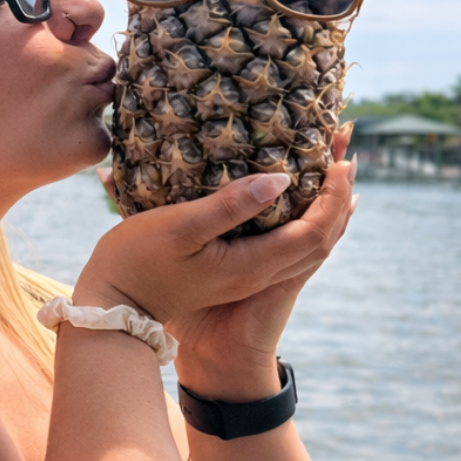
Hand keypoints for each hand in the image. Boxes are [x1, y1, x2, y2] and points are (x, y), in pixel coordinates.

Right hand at [78, 130, 356, 396]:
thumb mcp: (182, 228)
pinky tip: (294, 202)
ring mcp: (245, 278)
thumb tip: (280, 180)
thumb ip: (231, 206)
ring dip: (325, 210)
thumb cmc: (139, 262)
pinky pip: (285, 247)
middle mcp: (257, 275)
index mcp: (251, 264)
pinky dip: (303, 222)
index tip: (341, 159)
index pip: (313, 232)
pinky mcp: (232, 273)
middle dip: (338, 198)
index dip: (333, 196)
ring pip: (306, 247)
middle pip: (320, 240)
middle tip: (345, 155)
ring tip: (332, 174)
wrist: (114, 305)